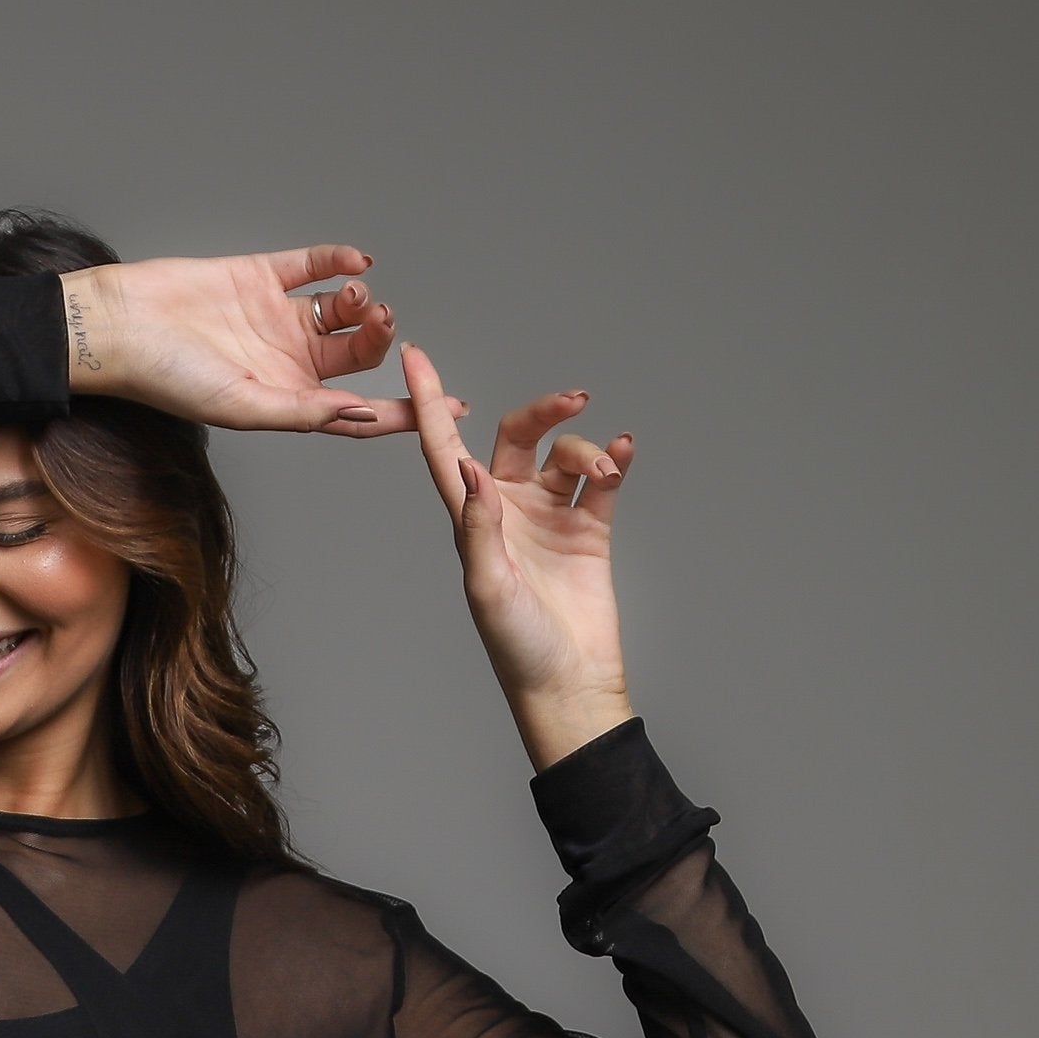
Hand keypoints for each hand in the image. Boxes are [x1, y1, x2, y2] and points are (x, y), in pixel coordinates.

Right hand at [65, 248, 466, 438]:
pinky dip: (339, 260)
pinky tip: (357, 261)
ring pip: (339, 309)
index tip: (451, 408)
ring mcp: (274, 317)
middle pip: (354, 355)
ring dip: (360, 301)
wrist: (120, 324)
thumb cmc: (167, 378)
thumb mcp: (241, 406)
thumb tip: (359, 415)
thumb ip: (302, 411)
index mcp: (284, 401)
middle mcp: (285, 362)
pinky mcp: (260, 276)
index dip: (403, 411)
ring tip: (357, 295)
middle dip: (377, 341)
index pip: (356, 410)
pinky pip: (313, 265)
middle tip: (382, 324)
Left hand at [403, 343, 636, 769]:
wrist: (567, 682)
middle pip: (516, 435)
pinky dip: (613, 457)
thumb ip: (479, 527)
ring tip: (603, 473)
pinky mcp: (588, 529)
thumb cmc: (516, 645)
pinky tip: (624, 452)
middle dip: (543, 410)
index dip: (429, 403)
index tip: (414, 355)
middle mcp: (506, 510)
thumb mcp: (487, 587)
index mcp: (470, 520)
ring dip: (586, 450)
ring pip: (564, 454)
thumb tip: (471, 470)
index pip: (445, 449)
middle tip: (574, 400)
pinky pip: (600, 478)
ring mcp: (548, 518)